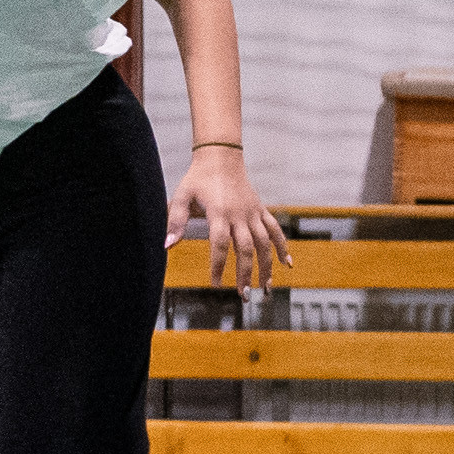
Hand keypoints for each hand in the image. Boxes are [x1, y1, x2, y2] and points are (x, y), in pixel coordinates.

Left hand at [174, 148, 293, 289]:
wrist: (221, 158)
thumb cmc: (197, 179)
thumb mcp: (181, 197)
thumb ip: (175, 221)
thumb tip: (167, 246)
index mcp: (219, 213)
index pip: (220, 244)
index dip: (219, 265)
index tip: (216, 284)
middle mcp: (239, 215)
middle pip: (246, 248)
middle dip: (246, 273)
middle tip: (243, 295)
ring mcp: (253, 213)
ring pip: (264, 243)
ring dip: (266, 266)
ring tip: (265, 288)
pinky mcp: (261, 210)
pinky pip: (275, 230)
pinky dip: (282, 247)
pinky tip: (286, 264)